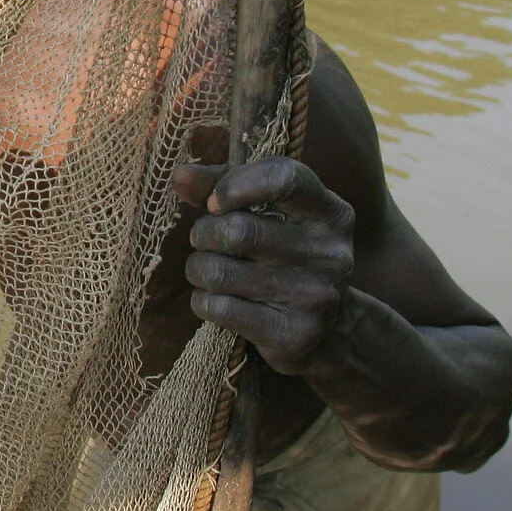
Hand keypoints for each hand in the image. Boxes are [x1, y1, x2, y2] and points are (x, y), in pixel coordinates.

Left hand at [176, 157, 356, 374]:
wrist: (325, 333)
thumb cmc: (282, 256)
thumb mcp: (266, 215)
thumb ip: (222, 187)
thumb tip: (180, 175)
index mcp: (331, 214)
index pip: (285, 178)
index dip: (237, 183)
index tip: (214, 202)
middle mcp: (330, 254)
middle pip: (237, 231)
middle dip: (204, 234)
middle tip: (206, 241)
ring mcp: (315, 297)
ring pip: (218, 272)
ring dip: (198, 269)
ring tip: (210, 271)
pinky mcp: (293, 335)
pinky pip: (218, 308)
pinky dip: (203, 302)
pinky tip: (218, 301)